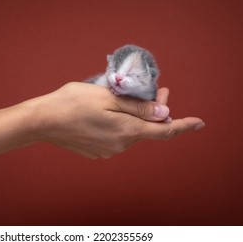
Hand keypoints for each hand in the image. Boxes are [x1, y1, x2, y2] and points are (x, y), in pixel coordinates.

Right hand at [35, 82, 204, 158]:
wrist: (42, 121)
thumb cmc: (72, 103)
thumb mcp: (108, 98)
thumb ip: (138, 108)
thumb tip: (164, 115)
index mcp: (126, 130)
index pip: (164, 131)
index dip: (183, 126)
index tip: (200, 123)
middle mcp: (120, 145)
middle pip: (147, 129)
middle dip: (155, 111)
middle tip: (157, 91)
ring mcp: (107, 150)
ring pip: (131, 132)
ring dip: (137, 117)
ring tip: (129, 99)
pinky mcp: (96, 150)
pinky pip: (117, 137)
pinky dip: (121, 124)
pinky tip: (109, 112)